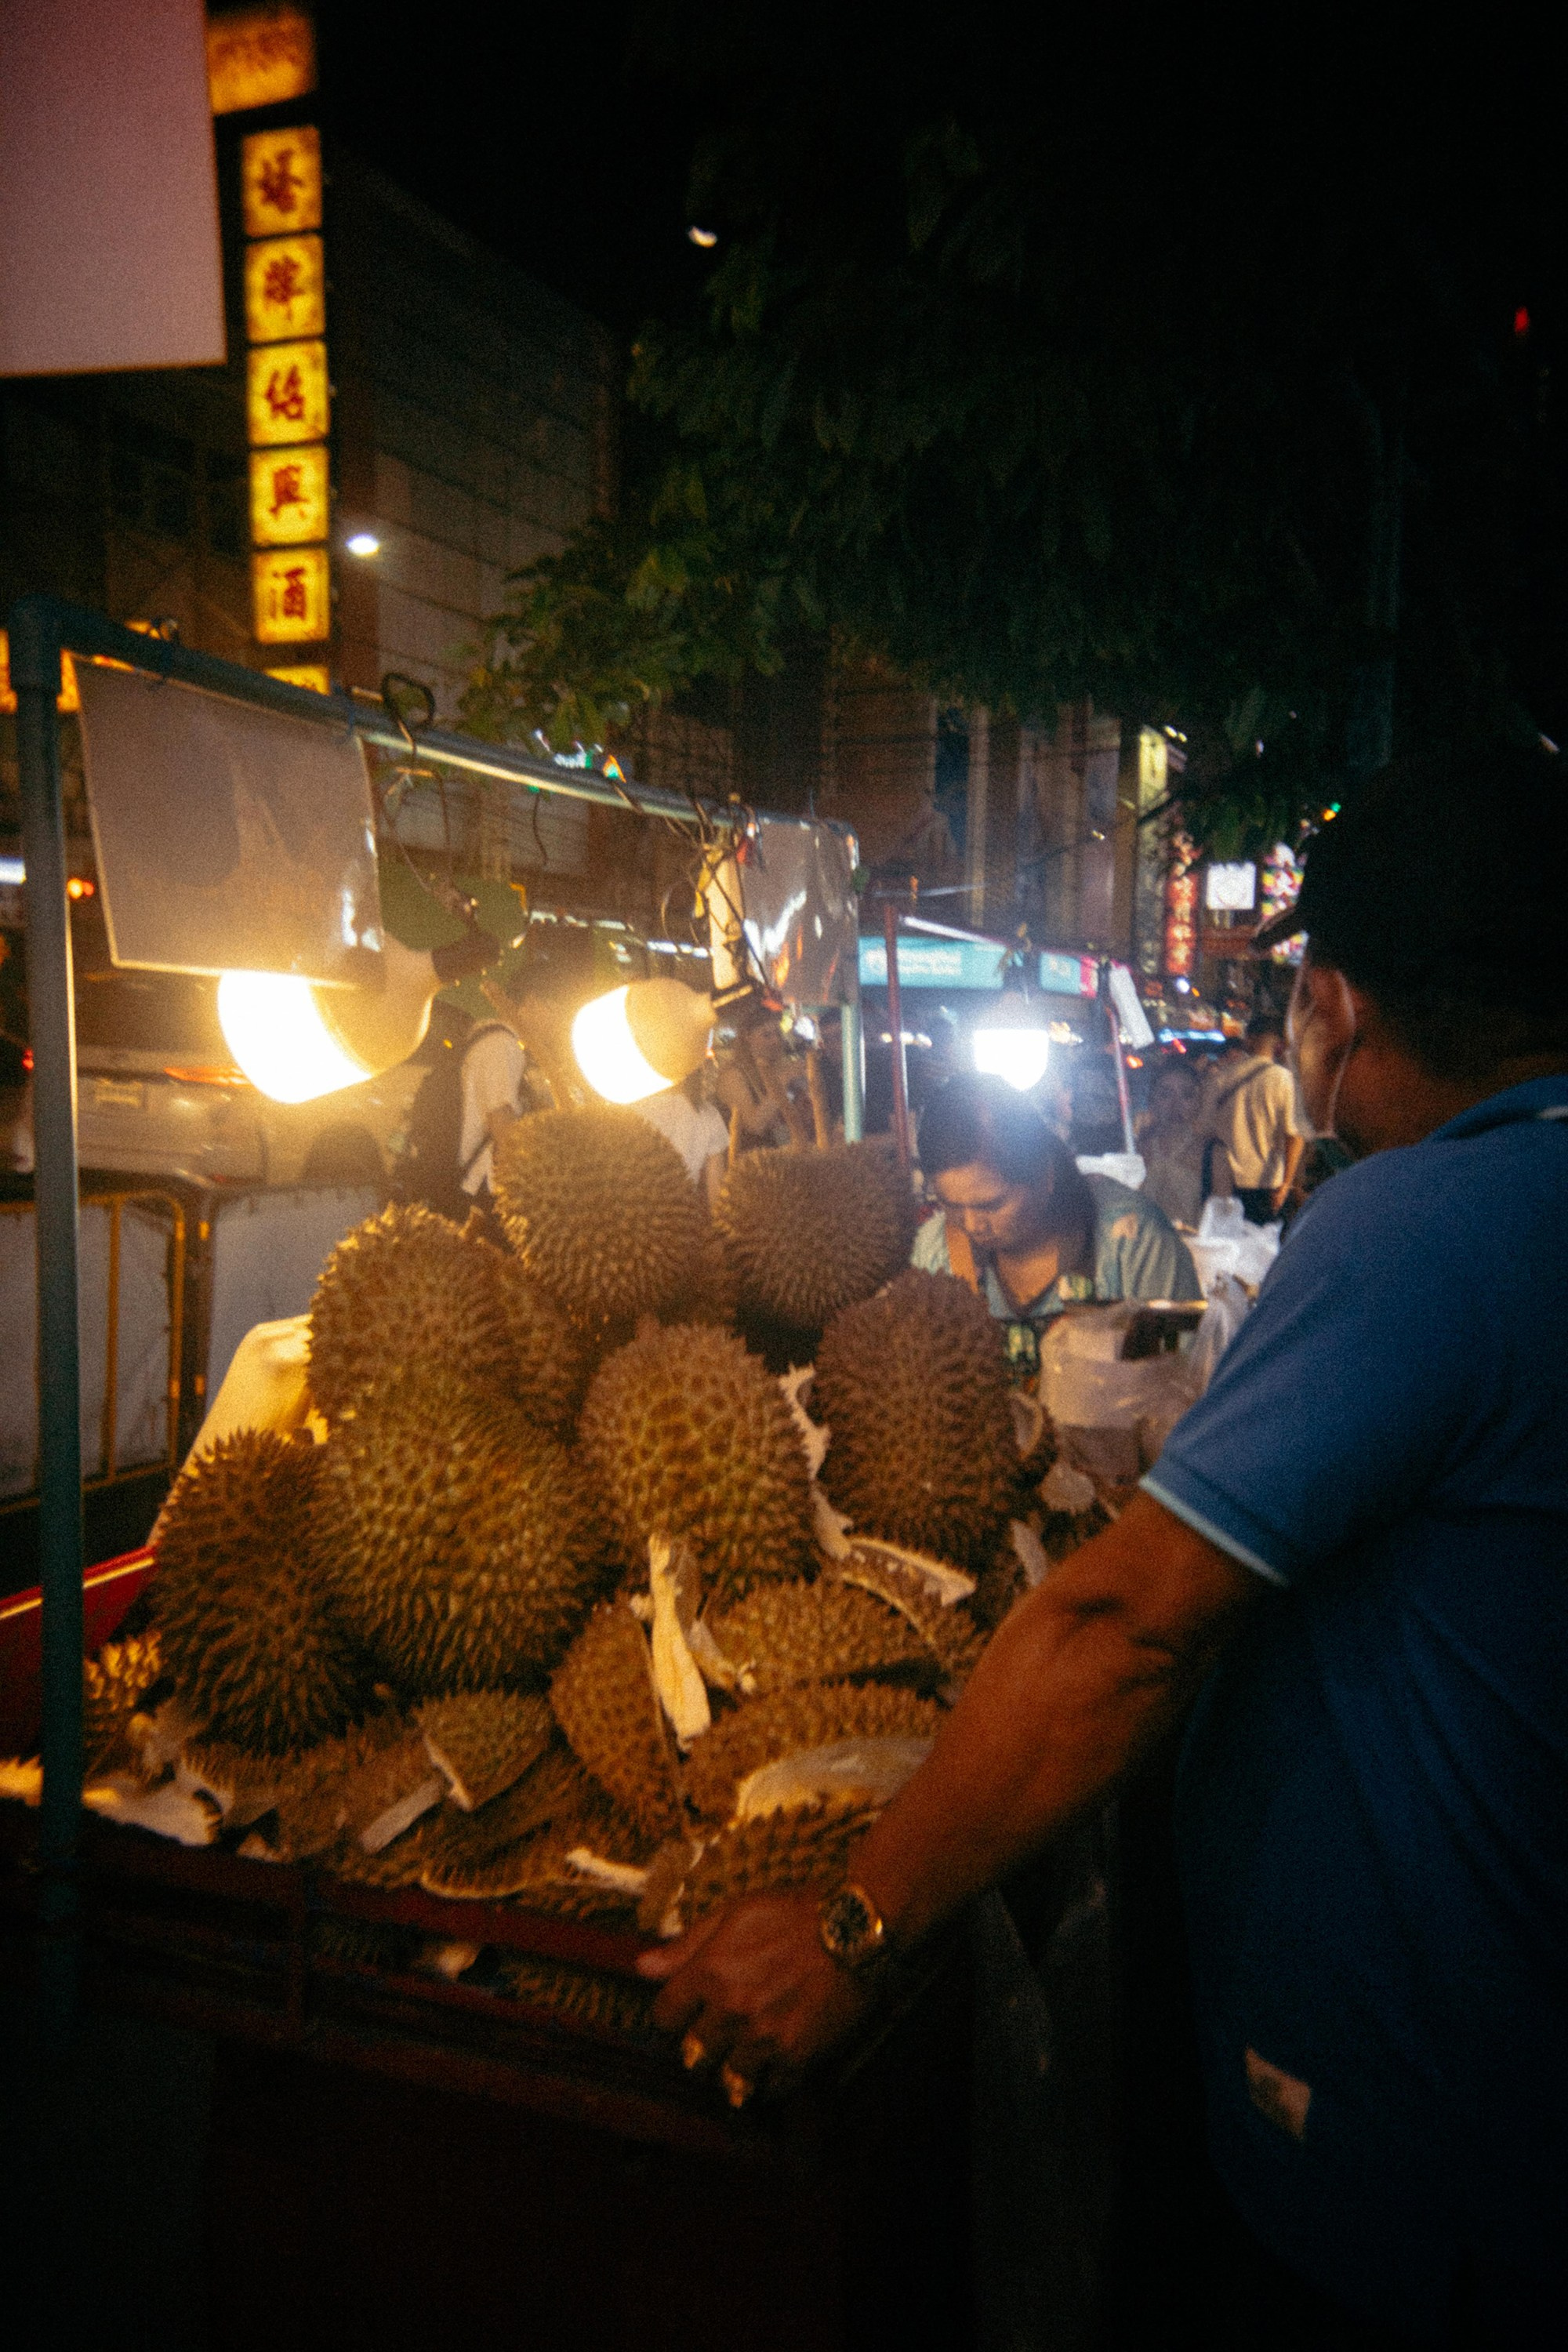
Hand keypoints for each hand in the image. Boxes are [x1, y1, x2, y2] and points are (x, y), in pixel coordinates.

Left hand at [637, 1894, 874, 2093]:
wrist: (855, 1929)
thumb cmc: (795, 1912)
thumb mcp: (736, 1912)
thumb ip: (688, 1943)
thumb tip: (642, 1966)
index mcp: (709, 1972)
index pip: (665, 2015)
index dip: (673, 2013)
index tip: (685, 2011)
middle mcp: (730, 2010)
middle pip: (693, 2052)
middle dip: (702, 2041)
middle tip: (720, 2029)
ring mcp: (763, 2037)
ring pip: (728, 2077)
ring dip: (735, 2065)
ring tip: (749, 2048)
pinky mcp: (796, 2056)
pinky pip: (770, 2088)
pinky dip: (771, 2079)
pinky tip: (779, 2059)